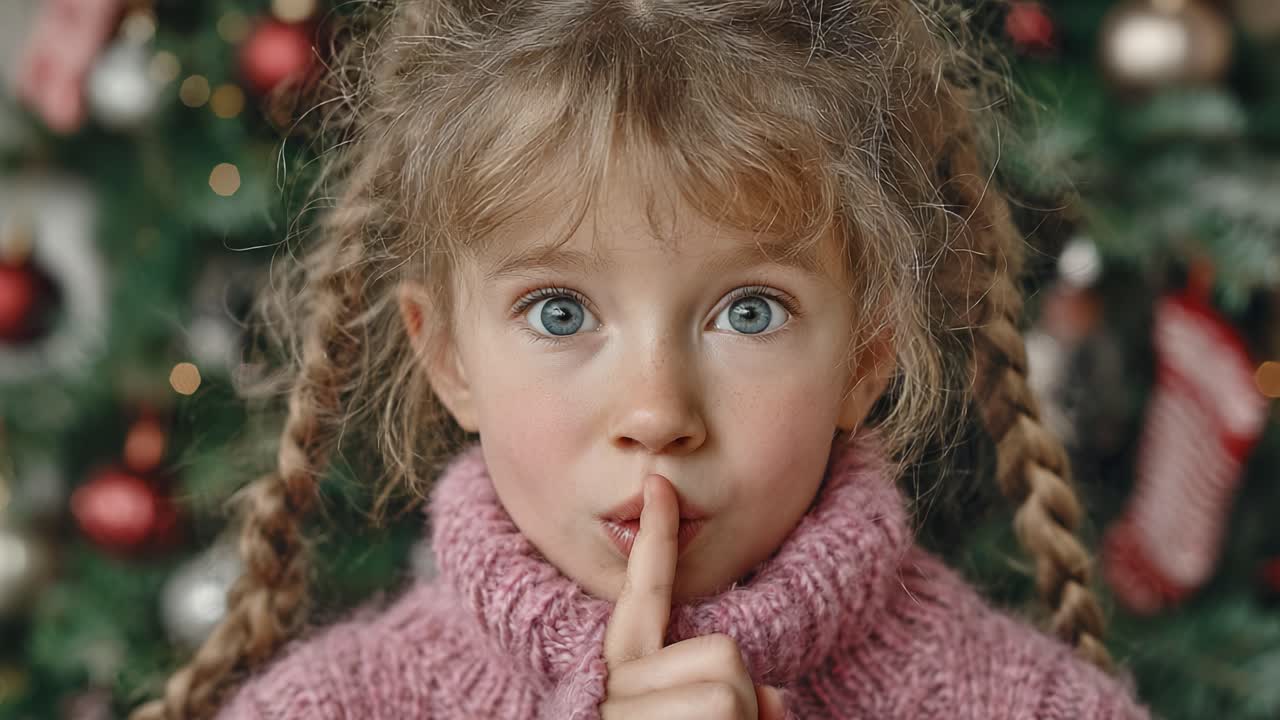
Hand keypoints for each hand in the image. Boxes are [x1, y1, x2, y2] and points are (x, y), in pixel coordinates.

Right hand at [600, 474, 784, 718]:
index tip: (660, 483)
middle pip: (723, 652)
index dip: (657, 534)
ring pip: (729, 689)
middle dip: (743, 698)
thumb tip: (775, 700)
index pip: (643, 592)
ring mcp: (617, 709)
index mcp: (620, 670)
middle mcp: (610, 683)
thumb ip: (728, 696)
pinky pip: (723, 708)